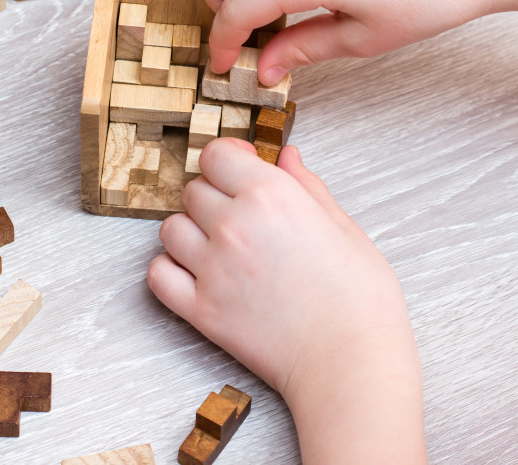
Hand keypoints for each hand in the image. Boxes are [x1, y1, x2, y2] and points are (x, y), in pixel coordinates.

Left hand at [147, 138, 425, 462]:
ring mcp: (212, 268)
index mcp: (271, 194)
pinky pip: (158, 274)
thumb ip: (307, 186)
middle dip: (213, 195)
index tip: (240, 167)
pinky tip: (196, 273)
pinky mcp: (200, 310)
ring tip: (219, 246)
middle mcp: (233, 224)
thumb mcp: (344, 227)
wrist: (351, 361)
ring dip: (190, 231)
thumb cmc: (359, 300)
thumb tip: (287, 157)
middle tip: (239, 213)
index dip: (228, 158)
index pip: (216, 154)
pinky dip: (169, 269)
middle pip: (193, 190)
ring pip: (170, 228)